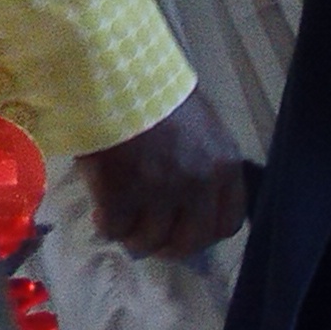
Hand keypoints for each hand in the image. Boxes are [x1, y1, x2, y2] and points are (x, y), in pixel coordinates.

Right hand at [74, 95, 250, 260]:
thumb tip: (190, 202)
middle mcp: (198, 186)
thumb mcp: (202, 131)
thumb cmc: (160, 99)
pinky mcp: (121, 196)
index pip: (228, 223)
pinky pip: (115, 229)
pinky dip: (107, 226)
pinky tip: (102, 212)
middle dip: (169, 247)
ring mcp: (160, 193)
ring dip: (134, 236)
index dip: (205, 236)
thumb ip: (204, 167)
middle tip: (150, 239)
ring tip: (121, 220)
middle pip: (190, 241)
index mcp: (224, 167)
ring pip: (149, 240)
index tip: (187, 235)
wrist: (119, 83)